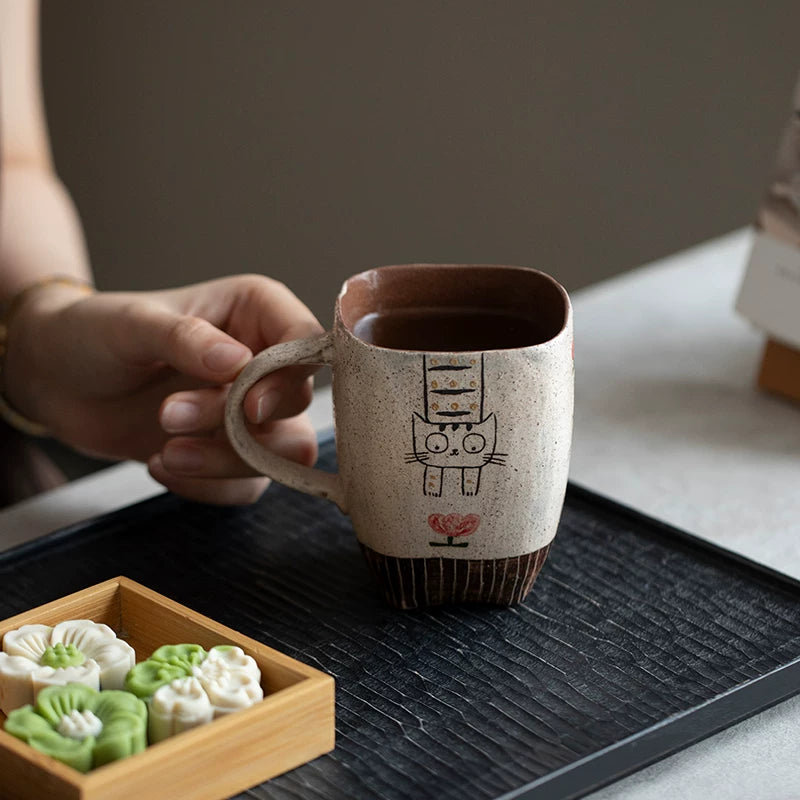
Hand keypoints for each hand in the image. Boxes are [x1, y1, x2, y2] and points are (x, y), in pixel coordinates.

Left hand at [4, 275, 323, 503]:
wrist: (56, 380)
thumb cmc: (94, 333)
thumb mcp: (132, 323)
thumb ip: (186, 338)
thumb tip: (239, 362)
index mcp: (256, 312)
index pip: (307, 343)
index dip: (289, 379)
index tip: (249, 406)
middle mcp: (264, 361)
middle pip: (296, 404)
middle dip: (237, 422)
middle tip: (170, 415)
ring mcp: (251, 411)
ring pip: (283, 453)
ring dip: (227, 461)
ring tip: (167, 452)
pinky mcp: (232, 452)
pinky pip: (248, 486)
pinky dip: (208, 487)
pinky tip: (161, 464)